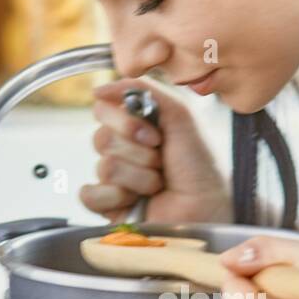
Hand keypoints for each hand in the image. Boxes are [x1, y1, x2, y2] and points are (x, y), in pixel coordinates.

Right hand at [79, 78, 230, 224]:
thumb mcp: (181, 115)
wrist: (208, 208)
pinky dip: (116, 198)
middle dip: (137, 152)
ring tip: (159, 185)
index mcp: (136, 126)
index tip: (156, 136)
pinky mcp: (109, 207)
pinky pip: (90, 195)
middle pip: (101, 138)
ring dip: (139, 177)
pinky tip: (137, 202)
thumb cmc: (201, 165)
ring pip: (104, 167)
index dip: (126, 122)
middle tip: (161, 160)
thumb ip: (143, 90)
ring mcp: (115, 180)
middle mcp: (123, 151)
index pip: (103, 110)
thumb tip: (98, 90)